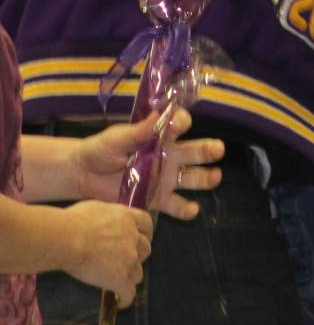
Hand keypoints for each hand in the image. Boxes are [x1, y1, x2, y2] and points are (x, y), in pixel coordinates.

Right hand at [63, 200, 151, 307]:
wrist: (69, 238)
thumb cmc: (75, 221)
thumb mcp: (97, 209)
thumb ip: (108, 218)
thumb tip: (105, 223)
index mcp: (127, 218)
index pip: (146, 225)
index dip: (144, 233)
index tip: (139, 238)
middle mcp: (133, 238)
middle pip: (145, 249)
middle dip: (137, 255)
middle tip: (124, 260)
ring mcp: (129, 260)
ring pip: (138, 273)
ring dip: (130, 277)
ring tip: (120, 281)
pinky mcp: (120, 279)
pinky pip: (129, 293)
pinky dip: (125, 298)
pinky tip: (119, 302)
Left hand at [77, 110, 223, 220]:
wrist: (85, 174)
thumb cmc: (101, 149)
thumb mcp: (116, 138)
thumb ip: (136, 131)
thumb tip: (156, 115)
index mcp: (158, 137)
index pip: (178, 126)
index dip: (182, 123)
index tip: (178, 125)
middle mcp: (168, 156)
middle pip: (193, 152)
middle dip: (207, 149)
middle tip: (218, 149)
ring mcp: (165, 179)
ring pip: (191, 178)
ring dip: (205, 178)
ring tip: (215, 177)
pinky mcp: (157, 199)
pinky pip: (176, 205)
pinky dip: (186, 209)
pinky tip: (193, 209)